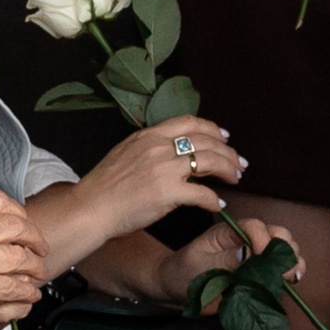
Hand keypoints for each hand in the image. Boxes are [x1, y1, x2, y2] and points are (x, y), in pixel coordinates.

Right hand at [0, 188, 49, 329]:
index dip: (16, 211)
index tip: (22, 221)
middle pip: (16, 225)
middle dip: (33, 238)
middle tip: (40, 248)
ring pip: (21, 257)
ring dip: (34, 267)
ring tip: (38, 273)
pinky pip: (15, 285)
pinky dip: (26, 292)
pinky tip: (29, 295)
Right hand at [70, 117, 244, 247]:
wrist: (90, 208)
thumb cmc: (104, 186)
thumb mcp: (126, 152)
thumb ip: (150, 147)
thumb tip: (172, 149)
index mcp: (149, 135)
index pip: (190, 122)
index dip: (213, 128)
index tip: (225, 137)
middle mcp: (159, 147)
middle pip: (206, 141)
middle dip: (228, 152)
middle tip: (239, 163)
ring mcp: (164, 169)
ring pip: (210, 161)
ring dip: (228, 170)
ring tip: (235, 179)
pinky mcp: (168, 193)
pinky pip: (202, 194)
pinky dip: (215, 199)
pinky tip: (219, 204)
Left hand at [160, 213, 303, 304]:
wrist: (176, 292)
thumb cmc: (182, 274)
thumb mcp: (198, 265)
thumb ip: (223, 259)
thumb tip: (248, 253)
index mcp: (229, 232)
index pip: (253, 226)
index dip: (263, 238)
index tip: (264, 256)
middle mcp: (246, 240)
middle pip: (275, 233)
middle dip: (284, 247)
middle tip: (285, 268)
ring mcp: (255, 257)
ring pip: (283, 249)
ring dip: (291, 259)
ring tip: (292, 275)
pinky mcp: (259, 274)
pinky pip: (280, 269)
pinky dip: (290, 273)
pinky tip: (292, 281)